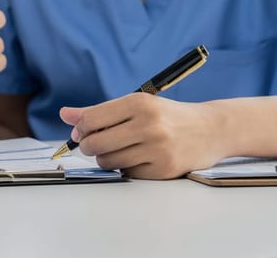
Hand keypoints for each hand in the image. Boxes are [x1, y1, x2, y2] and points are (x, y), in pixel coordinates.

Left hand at [59, 93, 229, 178]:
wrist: (211, 129)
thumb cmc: (169, 116)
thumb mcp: (137, 105)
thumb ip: (99, 111)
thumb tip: (65, 114)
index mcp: (139, 103)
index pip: (91, 120)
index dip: (81, 129)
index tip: (82, 132)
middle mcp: (148, 124)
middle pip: (96, 144)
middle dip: (90, 146)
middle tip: (98, 144)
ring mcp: (157, 148)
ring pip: (108, 162)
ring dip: (108, 158)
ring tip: (122, 149)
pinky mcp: (163, 169)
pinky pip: (127, 173)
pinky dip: (127, 168)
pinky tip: (140, 158)